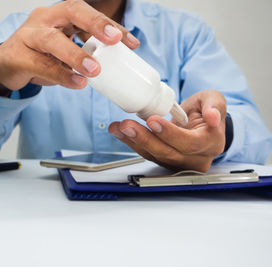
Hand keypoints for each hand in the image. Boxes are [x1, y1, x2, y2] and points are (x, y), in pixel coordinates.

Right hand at [0, 0, 139, 93]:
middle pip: (70, 11)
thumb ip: (85, 51)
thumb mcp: (65, 48)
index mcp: (59, 15)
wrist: (4, 65)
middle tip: (115, 40)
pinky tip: (77, 83)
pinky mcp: (18, 57)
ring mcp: (28, 36)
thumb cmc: (39, 54)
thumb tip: (117, 63)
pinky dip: (60, 75)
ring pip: (51, 40)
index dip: (110, 24)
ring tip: (95, 69)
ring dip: (75, 54)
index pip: (87, 11)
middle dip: (95, 24)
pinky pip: (40, 65)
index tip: (132, 43)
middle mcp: (44, 19)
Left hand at [109, 90, 226, 171]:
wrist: (201, 123)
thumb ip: (215, 106)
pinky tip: (120, 131)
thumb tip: (212, 116)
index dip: (170, 133)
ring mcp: (178, 162)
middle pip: (168, 152)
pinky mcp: (164, 160)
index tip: (153, 120)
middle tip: (128, 125)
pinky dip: (132, 142)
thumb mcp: (215, 100)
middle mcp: (196, 158)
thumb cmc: (207, 110)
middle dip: (145, 138)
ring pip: (154, 155)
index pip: (190, 143)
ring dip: (134, 141)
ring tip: (119, 127)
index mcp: (211, 143)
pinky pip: (147, 154)